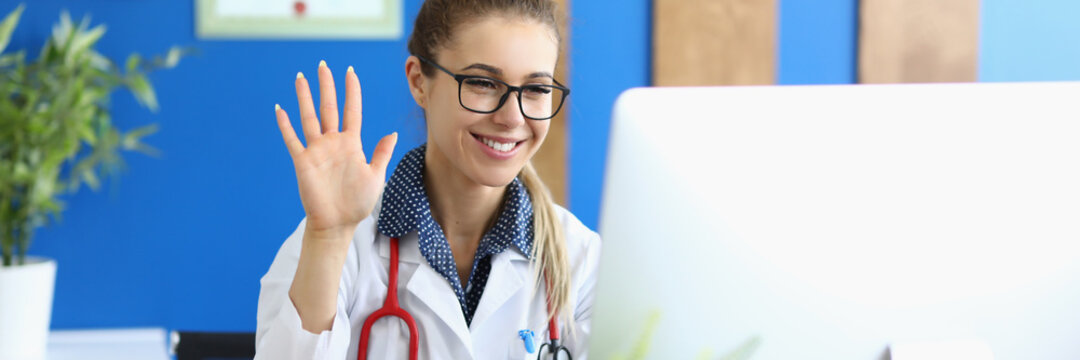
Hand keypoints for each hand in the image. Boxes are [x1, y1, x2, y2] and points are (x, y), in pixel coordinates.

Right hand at [275, 60, 397, 240]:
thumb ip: (382, 153)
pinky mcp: (303, 162)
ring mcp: (317, 151)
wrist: (337, 224)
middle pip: (329, 108)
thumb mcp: (375, 176)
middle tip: (322, 65)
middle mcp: (333, 143)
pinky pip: (292, 140)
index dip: (351, 91)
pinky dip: (285, 125)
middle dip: (326, 86)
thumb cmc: (358, 203)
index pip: (352, 111)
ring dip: (304, 98)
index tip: (350, 71)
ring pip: (309, 118)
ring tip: (300, 78)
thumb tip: (392, 133)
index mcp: (352, 144)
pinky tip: (280, 109)